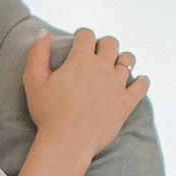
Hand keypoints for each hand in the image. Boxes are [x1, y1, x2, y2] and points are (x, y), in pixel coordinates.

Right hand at [22, 26, 148, 157]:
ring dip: (122, 59)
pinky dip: (142, 81)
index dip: (82, 36)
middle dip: (104, 44)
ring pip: (127, 60)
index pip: (87, 35)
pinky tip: (139, 81)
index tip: (79, 41)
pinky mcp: (126, 103)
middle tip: (97, 53)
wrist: (68, 143)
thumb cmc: (48, 113)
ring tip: (115, 65)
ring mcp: (117, 85)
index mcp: (81, 60)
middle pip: (110, 43)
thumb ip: (37, 53)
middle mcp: (103, 68)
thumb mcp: (33, 81)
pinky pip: (141, 86)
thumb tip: (44, 32)